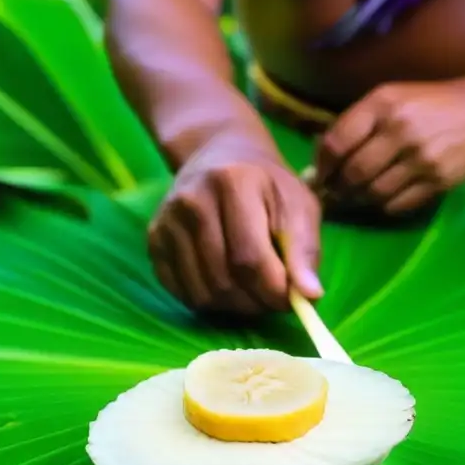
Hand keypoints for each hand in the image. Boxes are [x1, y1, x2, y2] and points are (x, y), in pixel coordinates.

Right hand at [149, 140, 323, 314]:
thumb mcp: (299, 206)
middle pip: (224, 281)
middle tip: (272, 297)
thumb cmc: (268, 186)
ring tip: (252, 290)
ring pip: (202, 294)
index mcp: (232, 183)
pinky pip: (182, 293)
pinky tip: (226, 284)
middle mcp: (192, 201)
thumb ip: (306, 250)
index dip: (274, 291)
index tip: (292, 300)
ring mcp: (167, 221)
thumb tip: (310, 297)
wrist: (220, 157)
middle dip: (256, 302)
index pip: (251, 259)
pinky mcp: (154, 240)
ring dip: (234, 306)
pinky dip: (209, 301)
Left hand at [315, 76, 464, 214]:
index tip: (320, 176)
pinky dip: (385, 205)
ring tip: (358, 195)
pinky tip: (384, 197)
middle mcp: (399, 130)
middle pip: (353, 173)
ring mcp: (420, 158)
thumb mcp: (390, 97)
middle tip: (336, 192)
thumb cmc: (430, 103)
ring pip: (373, 193)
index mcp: (383, 104)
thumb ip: (356, 122)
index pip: (336, 143)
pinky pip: (397, 204)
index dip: (322, 166)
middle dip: (339, 187)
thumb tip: (321, 156)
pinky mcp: (437, 180)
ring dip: (360, 199)